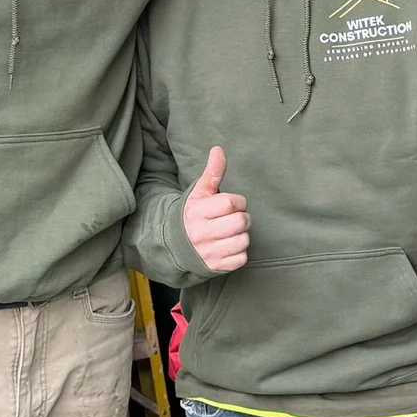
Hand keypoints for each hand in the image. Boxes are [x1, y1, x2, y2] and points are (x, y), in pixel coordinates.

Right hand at [182, 147, 249, 272]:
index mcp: (197, 212)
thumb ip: (212, 172)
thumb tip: (218, 149)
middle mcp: (202, 233)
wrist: (174, 246)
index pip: (230, 203)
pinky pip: (241, 258)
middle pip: (240, 222)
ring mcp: (209, 252)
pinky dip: (240, 251)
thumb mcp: (199, 192)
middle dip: (242, 217)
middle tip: (235, 217)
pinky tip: (229, 245)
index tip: (232, 203)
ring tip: (231, 231)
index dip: (237, 201)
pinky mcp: (216, 267)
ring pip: (243, 240)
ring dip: (242, 234)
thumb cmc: (192, 214)